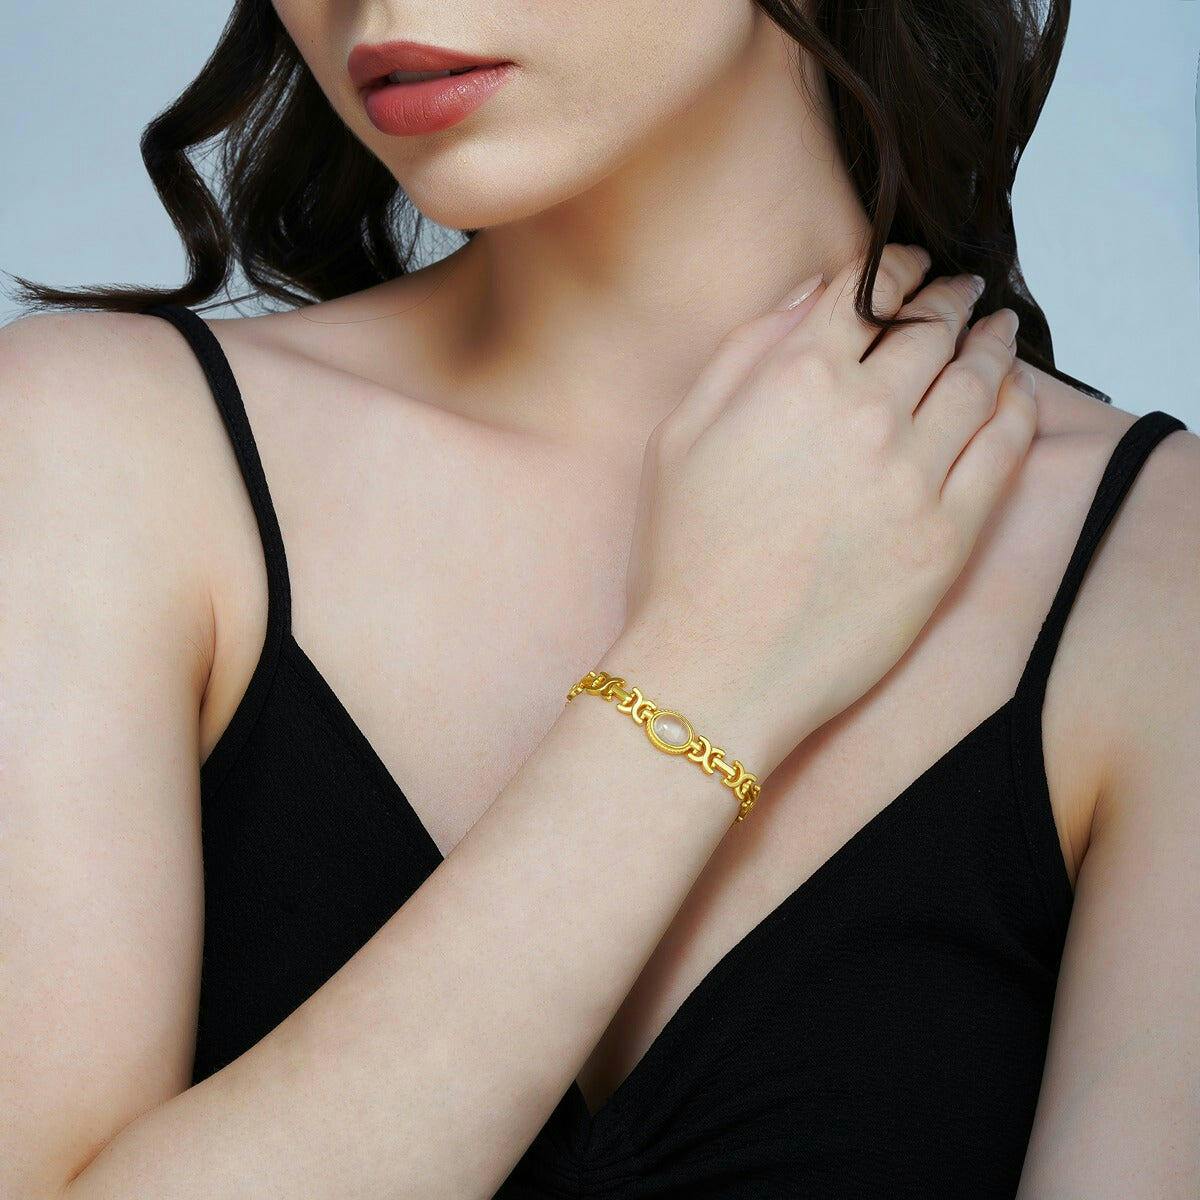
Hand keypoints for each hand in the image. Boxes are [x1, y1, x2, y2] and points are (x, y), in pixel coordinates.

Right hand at [619, 244, 1035, 772]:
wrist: (717, 667)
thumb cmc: (684, 558)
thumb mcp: (679, 436)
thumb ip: (744, 353)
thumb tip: (808, 294)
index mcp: (795, 378)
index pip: (868, 291)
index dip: (896, 269)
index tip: (907, 270)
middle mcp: (865, 413)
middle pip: (932, 328)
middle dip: (949, 299)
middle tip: (962, 292)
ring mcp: (916, 475)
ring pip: (977, 379)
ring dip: (991, 343)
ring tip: (996, 331)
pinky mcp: (950, 535)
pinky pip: (1005, 449)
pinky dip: (1016, 407)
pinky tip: (1013, 394)